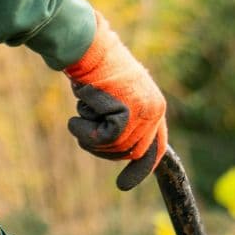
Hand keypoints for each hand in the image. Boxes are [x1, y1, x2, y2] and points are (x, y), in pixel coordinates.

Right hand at [63, 12, 168, 190]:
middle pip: (131, 151)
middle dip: (105, 149)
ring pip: (116, 147)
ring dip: (91, 137)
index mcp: (155, 106)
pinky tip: (78, 113)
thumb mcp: (114, 99)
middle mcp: (155, 109)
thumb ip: (123, 123)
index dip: (141, 167)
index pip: (155, 145)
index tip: (123, 186)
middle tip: (86, 133)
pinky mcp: (129, 112)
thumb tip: (121, 149)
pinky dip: (87, 131)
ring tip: (82, 112)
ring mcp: (144, 111)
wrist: (87, 48)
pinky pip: (107, 138)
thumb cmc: (94, 71)